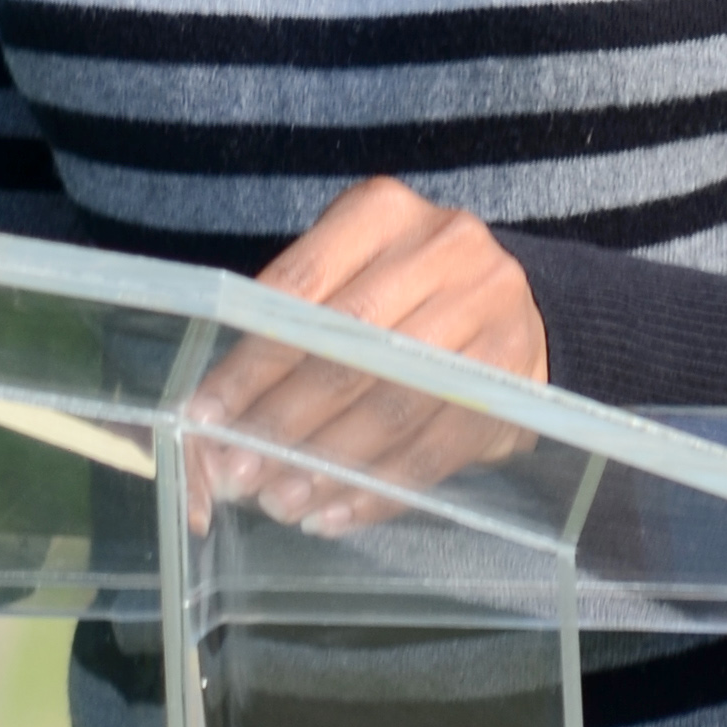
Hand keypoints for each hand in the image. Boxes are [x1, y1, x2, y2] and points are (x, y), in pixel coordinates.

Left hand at [188, 178, 547, 534]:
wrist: (519, 307)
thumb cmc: (401, 291)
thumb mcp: (348, 270)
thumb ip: (291, 319)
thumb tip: (219, 410)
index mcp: (384, 212)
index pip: (301, 289)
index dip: (251, 358)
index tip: (207, 413)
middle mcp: (446, 250)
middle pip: (349, 348)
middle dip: (284, 418)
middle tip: (238, 471)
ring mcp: (490, 315)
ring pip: (395, 403)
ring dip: (329, 464)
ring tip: (280, 501)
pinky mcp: (514, 382)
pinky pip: (437, 447)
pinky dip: (380, 489)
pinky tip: (335, 514)